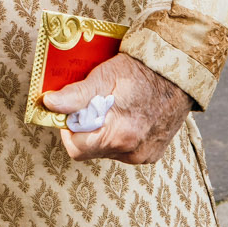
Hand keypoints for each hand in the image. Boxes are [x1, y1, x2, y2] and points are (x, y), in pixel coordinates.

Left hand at [44, 53, 190, 163]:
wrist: (179, 73)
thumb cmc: (140, 71)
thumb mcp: (104, 76)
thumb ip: (76, 95)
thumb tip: (49, 103)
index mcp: (117, 135)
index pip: (76, 148)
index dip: (68, 130)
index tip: (71, 113)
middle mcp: (131, 151)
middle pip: (92, 149)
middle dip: (86, 129)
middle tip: (93, 105)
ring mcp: (144, 155)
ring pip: (108, 150)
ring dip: (104, 133)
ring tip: (113, 108)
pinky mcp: (153, 154)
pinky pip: (126, 151)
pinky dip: (121, 136)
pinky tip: (128, 115)